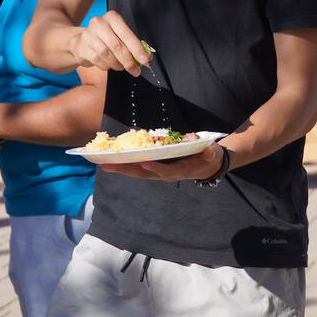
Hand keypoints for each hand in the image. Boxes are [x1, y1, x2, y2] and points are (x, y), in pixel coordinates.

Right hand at [71, 12, 149, 77]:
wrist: (80, 42)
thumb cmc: (105, 39)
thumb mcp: (120, 37)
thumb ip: (133, 46)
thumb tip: (147, 57)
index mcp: (112, 17)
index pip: (127, 34)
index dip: (137, 49)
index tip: (144, 60)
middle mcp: (99, 23)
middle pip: (117, 46)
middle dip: (129, 61)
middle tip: (135, 70)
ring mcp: (89, 35)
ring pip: (107, 54)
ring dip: (117, 64)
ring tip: (120, 66)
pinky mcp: (82, 47)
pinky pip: (98, 60)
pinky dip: (106, 66)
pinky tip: (108, 64)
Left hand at [100, 142, 225, 182]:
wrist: (207, 166)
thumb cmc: (208, 155)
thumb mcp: (211, 152)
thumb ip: (207, 150)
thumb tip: (198, 141)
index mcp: (180, 170)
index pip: (166, 170)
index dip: (155, 167)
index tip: (144, 162)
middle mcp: (167, 174)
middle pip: (144, 174)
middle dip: (126, 169)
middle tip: (108, 165)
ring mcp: (160, 173)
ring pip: (139, 174)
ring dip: (122, 169)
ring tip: (105, 165)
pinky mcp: (156, 170)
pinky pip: (139, 170)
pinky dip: (127, 167)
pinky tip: (115, 163)